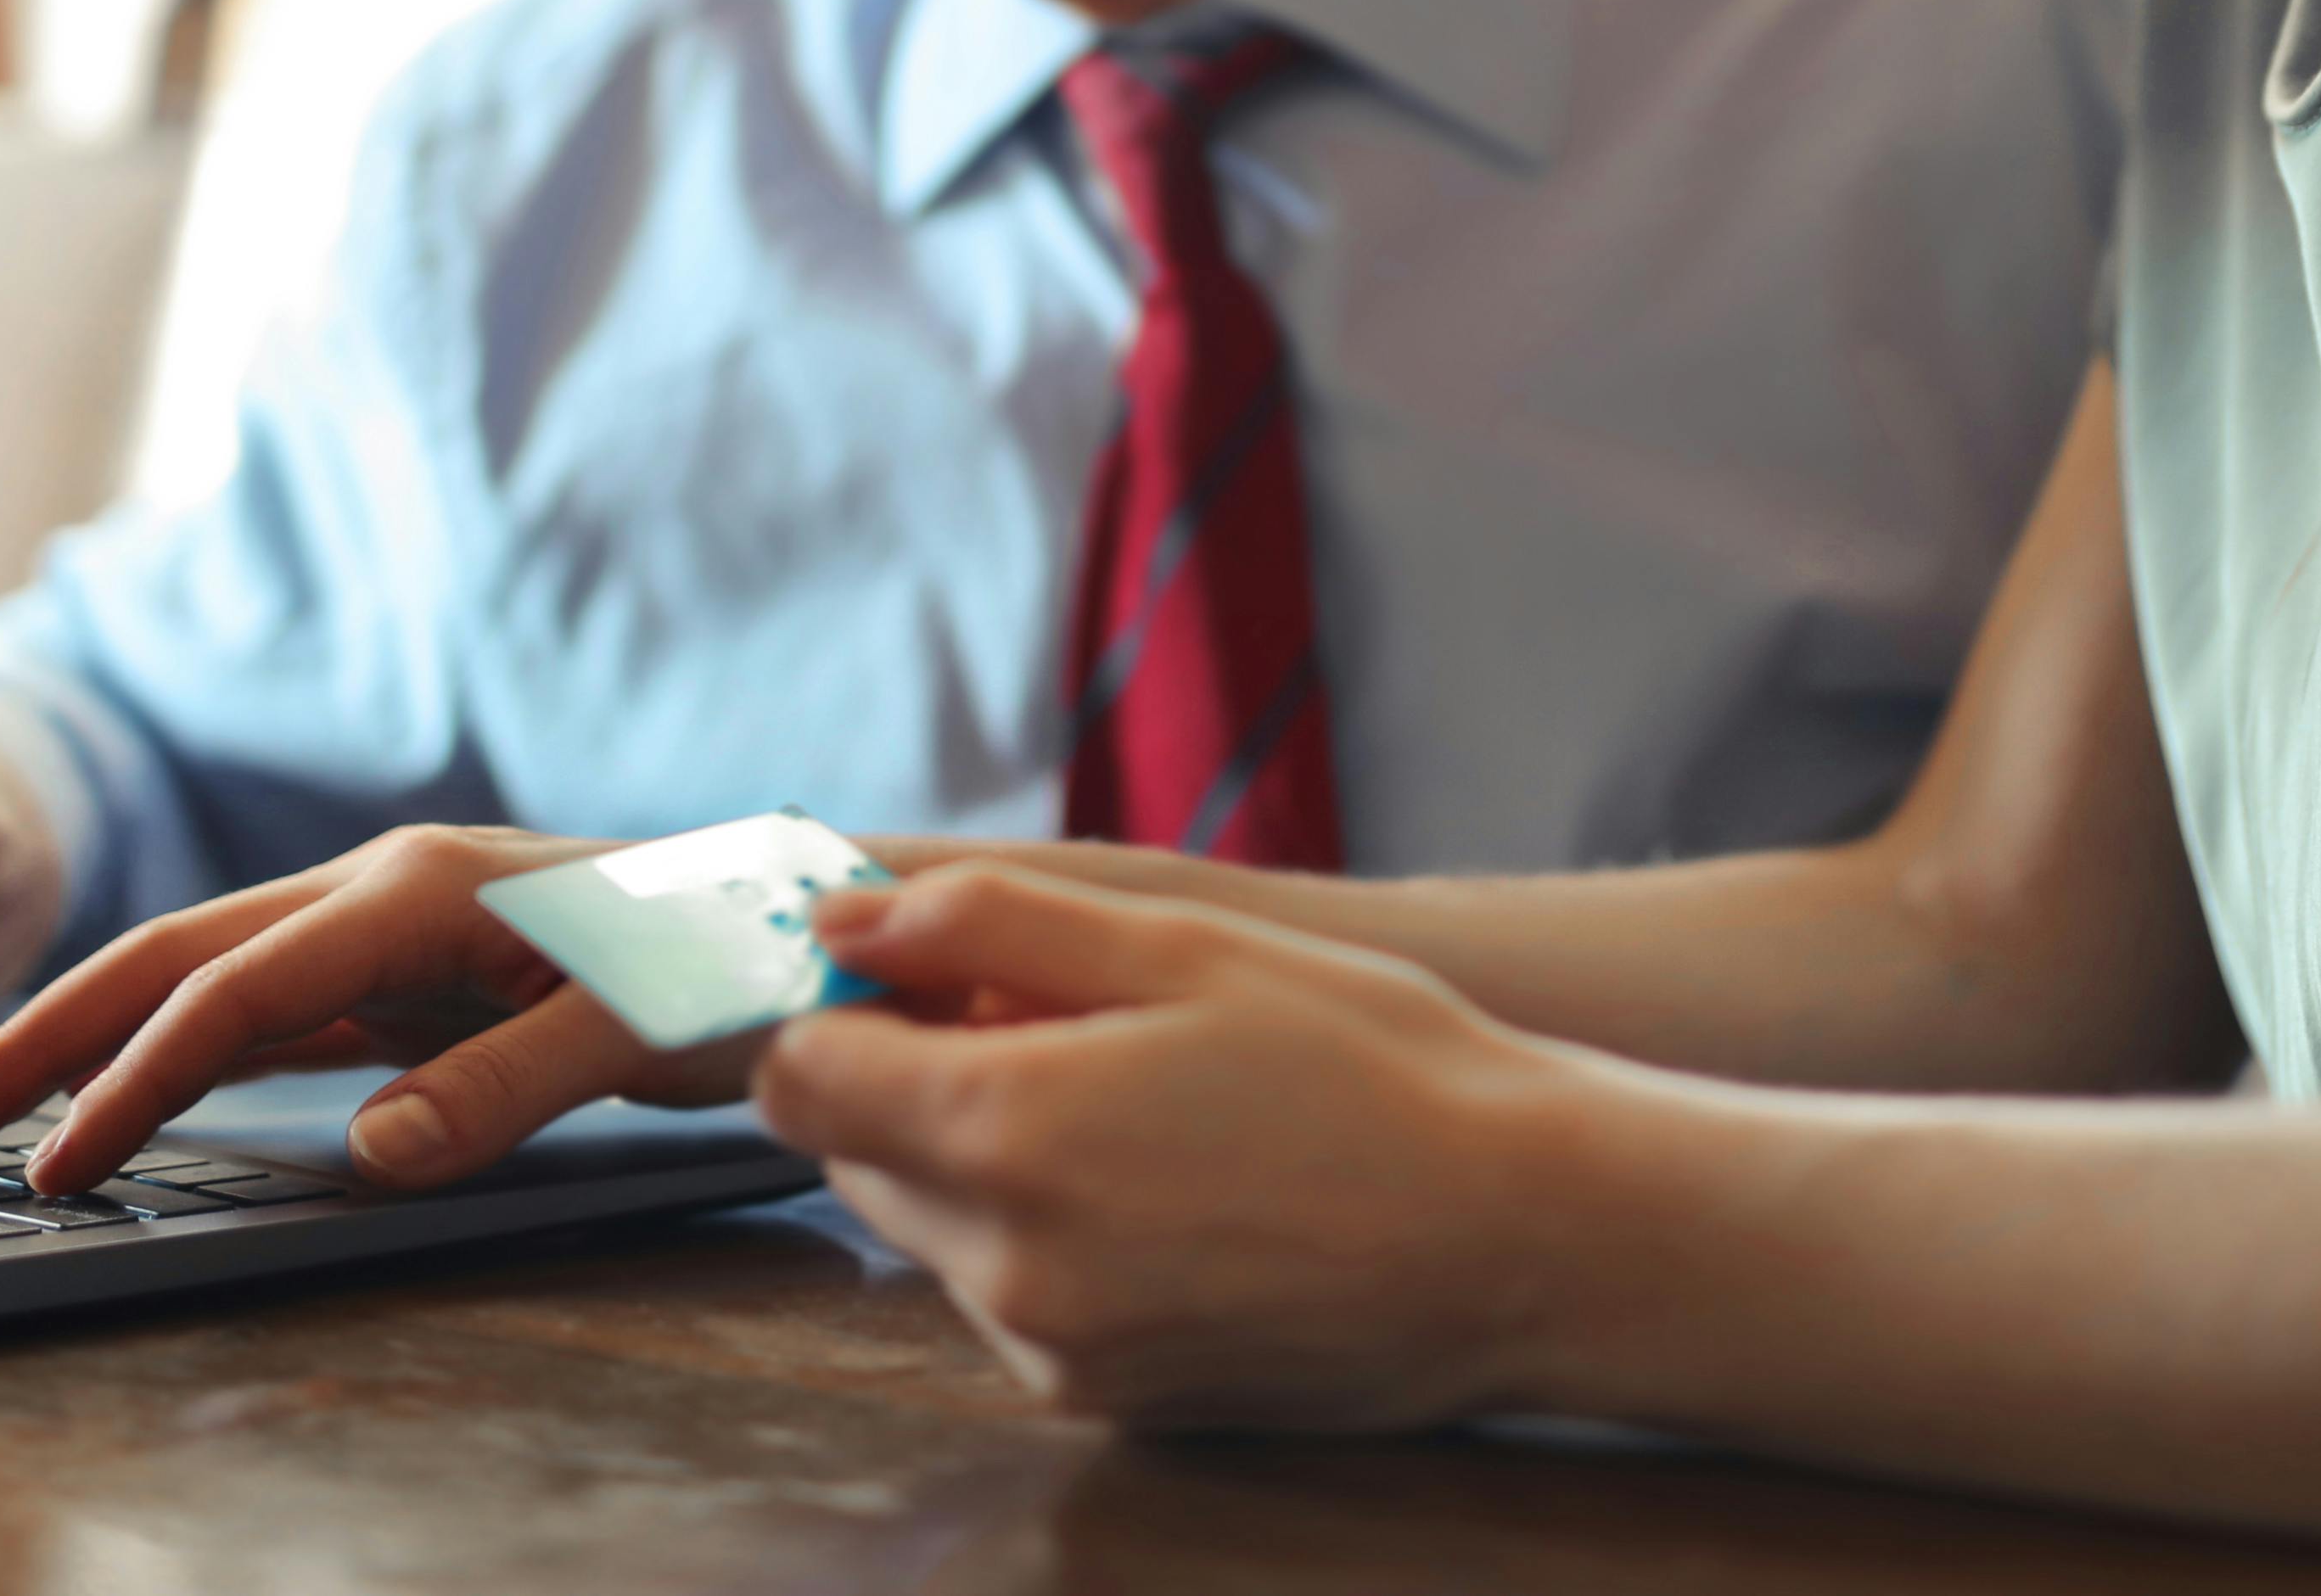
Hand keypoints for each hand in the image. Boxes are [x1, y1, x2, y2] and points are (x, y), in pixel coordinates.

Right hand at [0, 824, 749, 1192]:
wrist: (800, 917)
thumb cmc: (730, 961)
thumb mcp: (636, 1031)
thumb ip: (504, 1087)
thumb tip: (367, 1153)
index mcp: (418, 891)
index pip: (236, 992)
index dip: (137, 1080)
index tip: (58, 1166)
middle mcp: (383, 891)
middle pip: (179, 957)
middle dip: (52, 1033)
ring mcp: (388, 927)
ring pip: (208, 977)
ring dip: (100, 1038)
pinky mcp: (408, 970)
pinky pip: (268, 1010)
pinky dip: (183, 1049)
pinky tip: (132, 1093)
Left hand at [758, 863, 1599, 1431]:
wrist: (1522, 1240)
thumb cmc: (1374, 1070)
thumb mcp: (1184, 946)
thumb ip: (987, 922)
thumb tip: (842, 920)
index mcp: (1006, 1133)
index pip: (798, 1077)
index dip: (843, 1006)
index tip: (924, 972)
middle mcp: (1004, 1266)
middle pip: (857, 1154)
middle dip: (919, 1079)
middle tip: (1062, 1022)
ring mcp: (1052, 1350)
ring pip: (935, 1229)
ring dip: (988, 1159)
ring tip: (1143, 1106)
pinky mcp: (1101, 1400)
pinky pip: (1011, 1298)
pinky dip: (1050, 1235)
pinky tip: (1174, 1189)